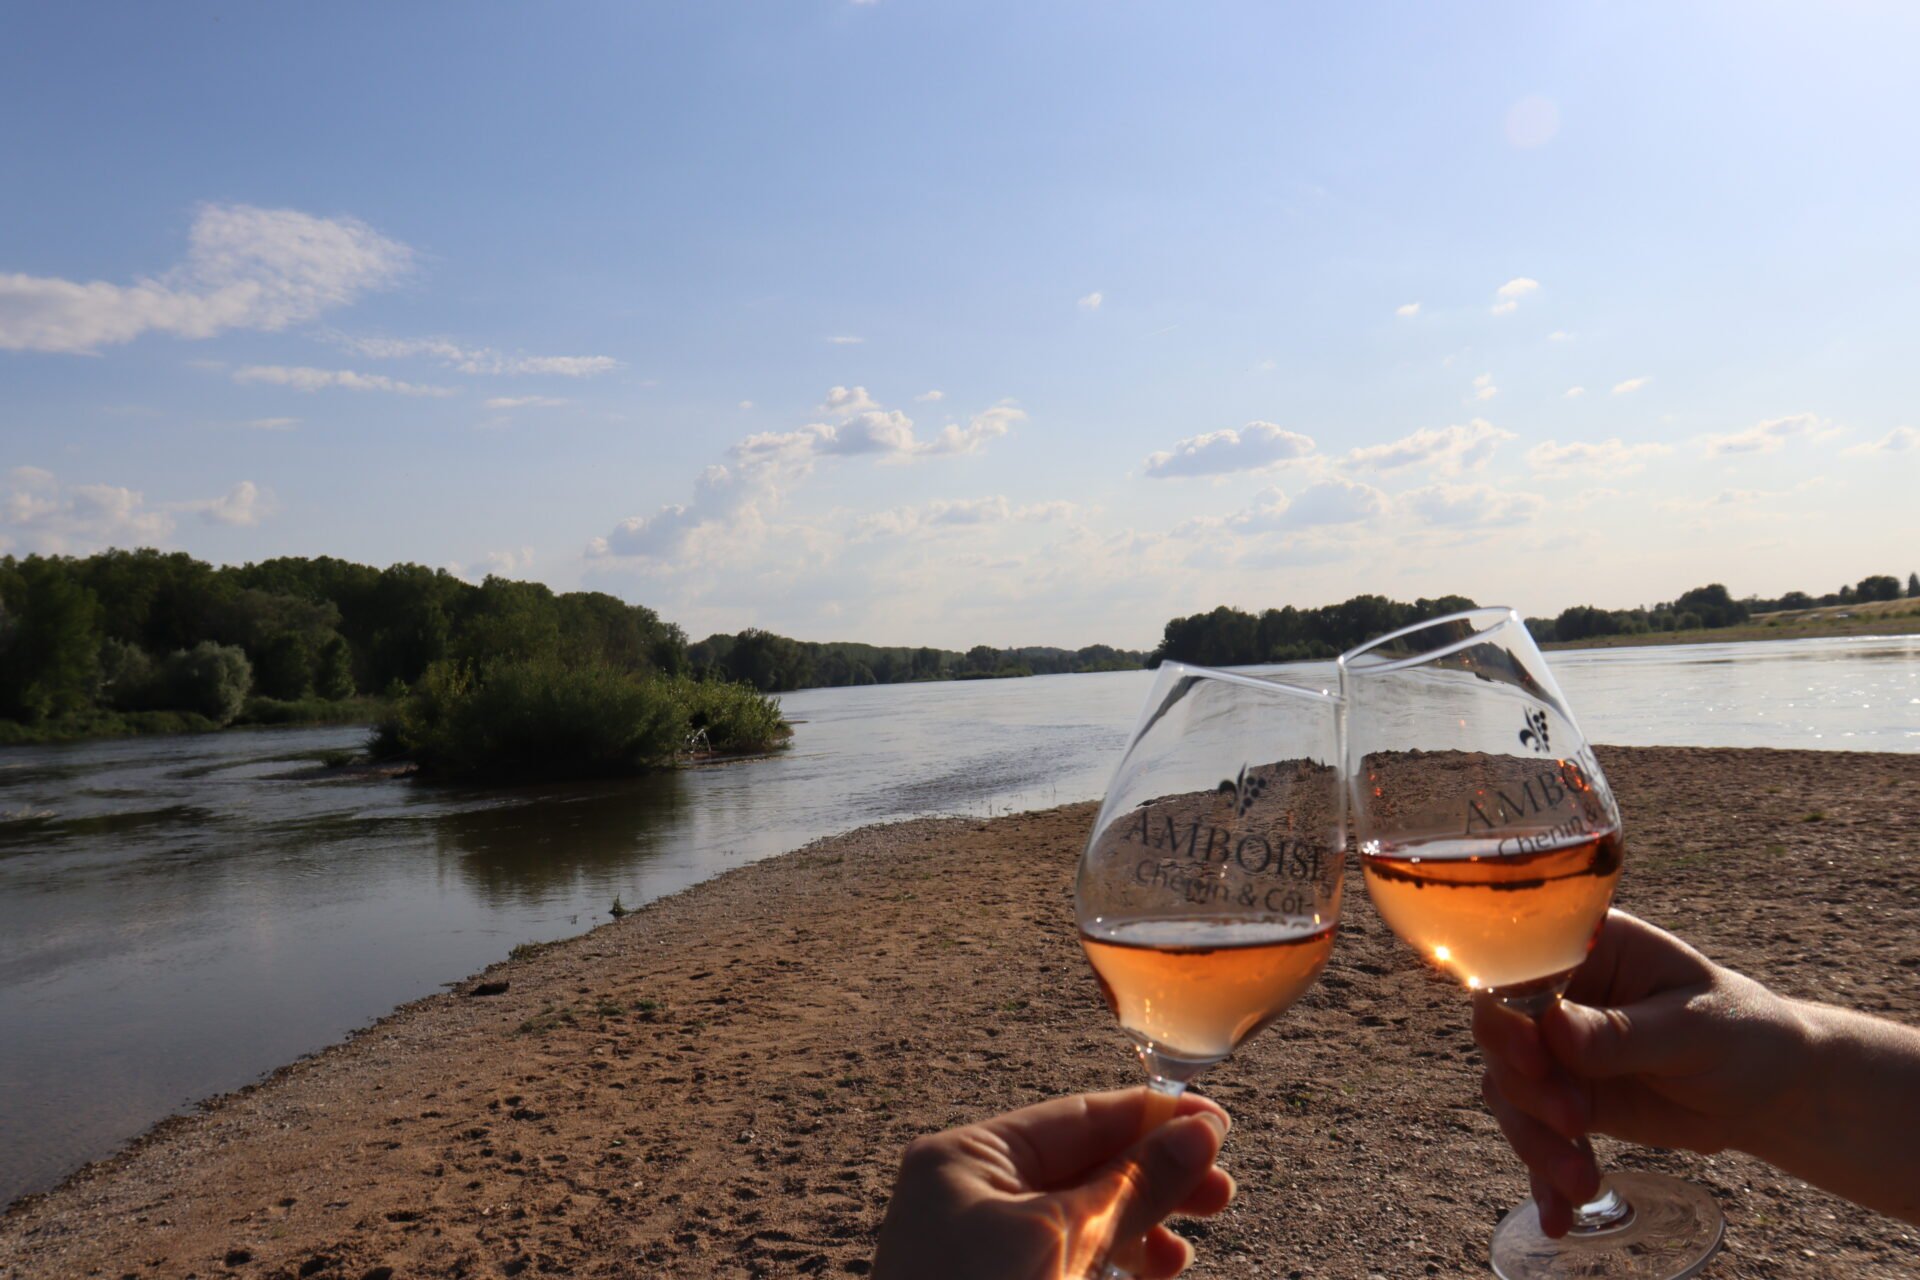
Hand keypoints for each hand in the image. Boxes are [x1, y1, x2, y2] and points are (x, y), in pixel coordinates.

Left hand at [872, 1088, 1235, 1279]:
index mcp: (964, 1160)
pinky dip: (1115, 1265)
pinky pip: (1068, 1263)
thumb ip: (1133, 1185)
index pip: (1075, 1118)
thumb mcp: (1063, 1241)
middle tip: (1222, 1195)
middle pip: (1082, 1167)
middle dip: (1153, 1180)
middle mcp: (968, 1198)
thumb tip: (1200, 1130)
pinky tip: (1154, 1274)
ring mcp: (982, 1253)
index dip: (1151, 1118)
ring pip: (1081, 1221)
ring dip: (1140, 1230)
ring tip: (1184, 1254)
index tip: (1221, 1125)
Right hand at [1472, 910, 1811, 1234]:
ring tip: (1582, 1182)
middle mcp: (1557, 992)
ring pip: (1510, 1090)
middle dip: (1527, 1086)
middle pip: (1501, 1033)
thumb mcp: (1694, 1029)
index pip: (1518, 966)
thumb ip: (1623, 1033)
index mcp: (1585, 946)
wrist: (1769, 1088)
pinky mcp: (1562, 1097)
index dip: (1508, 1010)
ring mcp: (1554, 1047)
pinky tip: (1558, 1216)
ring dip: (1536, 1141)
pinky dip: (1543, 1176)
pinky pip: (1534, 1134)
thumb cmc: (1741, 1033)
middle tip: (1574, 1121)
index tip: (1532, 1057)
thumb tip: (1554, 1031)